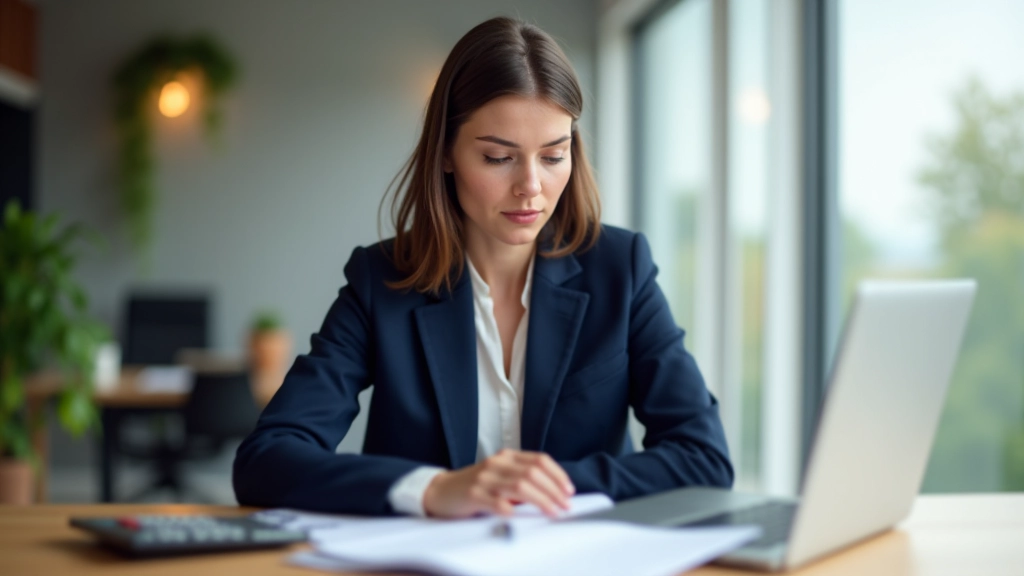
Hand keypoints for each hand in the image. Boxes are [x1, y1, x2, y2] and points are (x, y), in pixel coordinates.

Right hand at [422, 449, 574, 518]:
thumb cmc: (476, 486)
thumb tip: (554, 494)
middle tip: (564, 505)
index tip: (569, 490)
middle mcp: (496, 463)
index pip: (539, 460)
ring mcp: (484, 478)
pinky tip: (518, 515)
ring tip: (552, 511)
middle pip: (533, 473)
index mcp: (506, 456)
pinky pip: (496, 502)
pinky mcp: (473, 494)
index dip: (558, 475)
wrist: (441, 491)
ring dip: (541, 500)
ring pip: (520, 486)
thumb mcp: (500, 477)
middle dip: (554, 490)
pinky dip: (510, 509)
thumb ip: (522, 480)